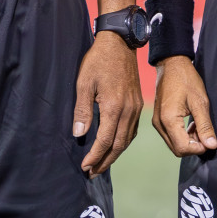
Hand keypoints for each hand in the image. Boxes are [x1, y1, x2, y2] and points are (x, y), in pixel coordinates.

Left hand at [74, 33, 142, 175]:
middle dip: (105, 162)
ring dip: (114, 154)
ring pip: (127, 140)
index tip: (85, 167)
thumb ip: (82, 111)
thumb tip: (78, 135)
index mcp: (114, 107)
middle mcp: (128, 111)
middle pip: (118, 145)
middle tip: (92, 173)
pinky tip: (114, 145)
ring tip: (101, 164)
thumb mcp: (84, 83)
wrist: (119, 44)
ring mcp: (136, 108)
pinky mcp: (138, 104)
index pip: (104, 141)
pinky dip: (123, 142)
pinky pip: (132, 130)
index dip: (94, 156)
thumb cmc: (98, 61)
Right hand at [152, 55, 216, 156]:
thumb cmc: (186, 80)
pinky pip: (170, 135)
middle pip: (177, 149)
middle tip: (205, 133)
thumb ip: (205, 125)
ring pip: (174, 144)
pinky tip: (191, 124)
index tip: (209, 139)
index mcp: (168, 119)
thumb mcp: (200, 102)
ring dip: (188, 141)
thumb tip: (211, 146)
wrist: (171, 64)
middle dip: (193, 146)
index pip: (182, 148)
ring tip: (199, 127)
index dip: (198, 148)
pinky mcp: (158, 119)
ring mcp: (157, 121)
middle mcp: (159, 123)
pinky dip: (182, 135)